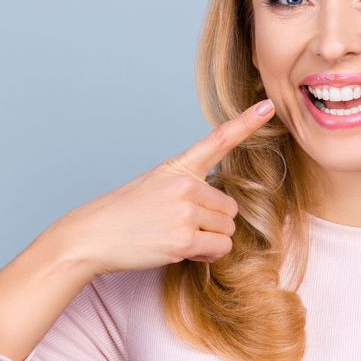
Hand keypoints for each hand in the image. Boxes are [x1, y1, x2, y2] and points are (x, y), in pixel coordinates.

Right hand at [48, 99, 275, 275]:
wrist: (91, 236)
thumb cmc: (123, 214)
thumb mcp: (155, 185)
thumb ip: (189, 190)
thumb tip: (222, 212)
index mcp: (179, 167)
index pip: (219, 139)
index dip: (247, 122)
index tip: (269, 106)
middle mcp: (186, 184)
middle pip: (230, 207)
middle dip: (214, 223)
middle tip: (183, 228)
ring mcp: (185, 210)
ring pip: (227, 229)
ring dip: (210, 240)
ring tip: (177, 238)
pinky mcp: (184, 238)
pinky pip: (219, 248)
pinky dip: (207, 255)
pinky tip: (182, 251)